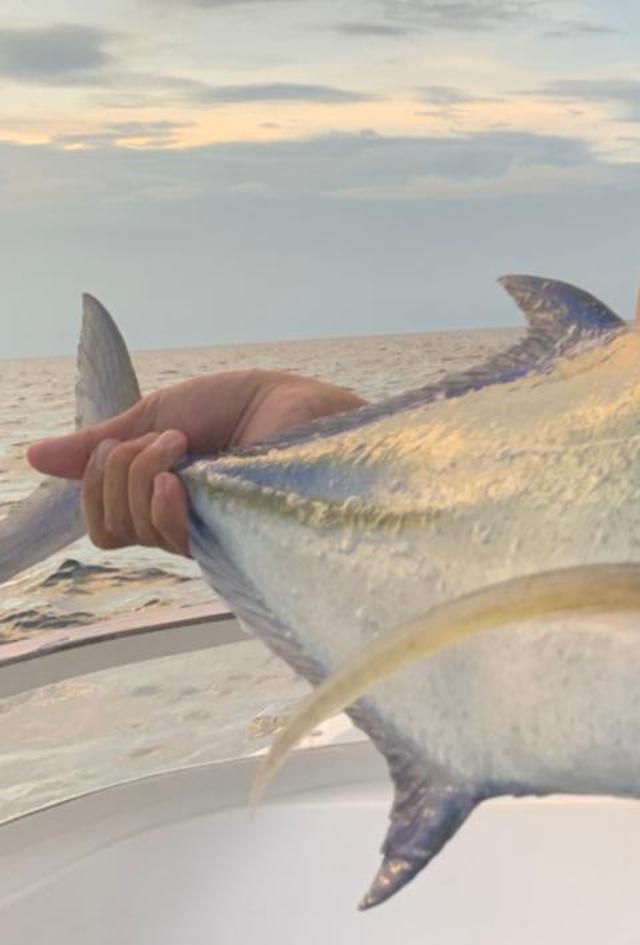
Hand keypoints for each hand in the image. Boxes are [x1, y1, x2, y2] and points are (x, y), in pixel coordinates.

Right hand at [26, 372, 364, 556]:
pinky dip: (159, 499)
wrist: (300, 404)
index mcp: (164, 497)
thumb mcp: (160, 414)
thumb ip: (103, 441)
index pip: (104, 520)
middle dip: (115, 472)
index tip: (129, 438)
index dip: (96, 483)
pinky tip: (180, 476)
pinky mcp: (228, 541)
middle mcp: (182, 524)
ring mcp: (205, 535)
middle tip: (164, 439)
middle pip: (108, 527)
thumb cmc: (248, 407)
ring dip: (140, 473)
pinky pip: (166, 538)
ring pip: (131, 530)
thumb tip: (34, 457)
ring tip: (182, 445)